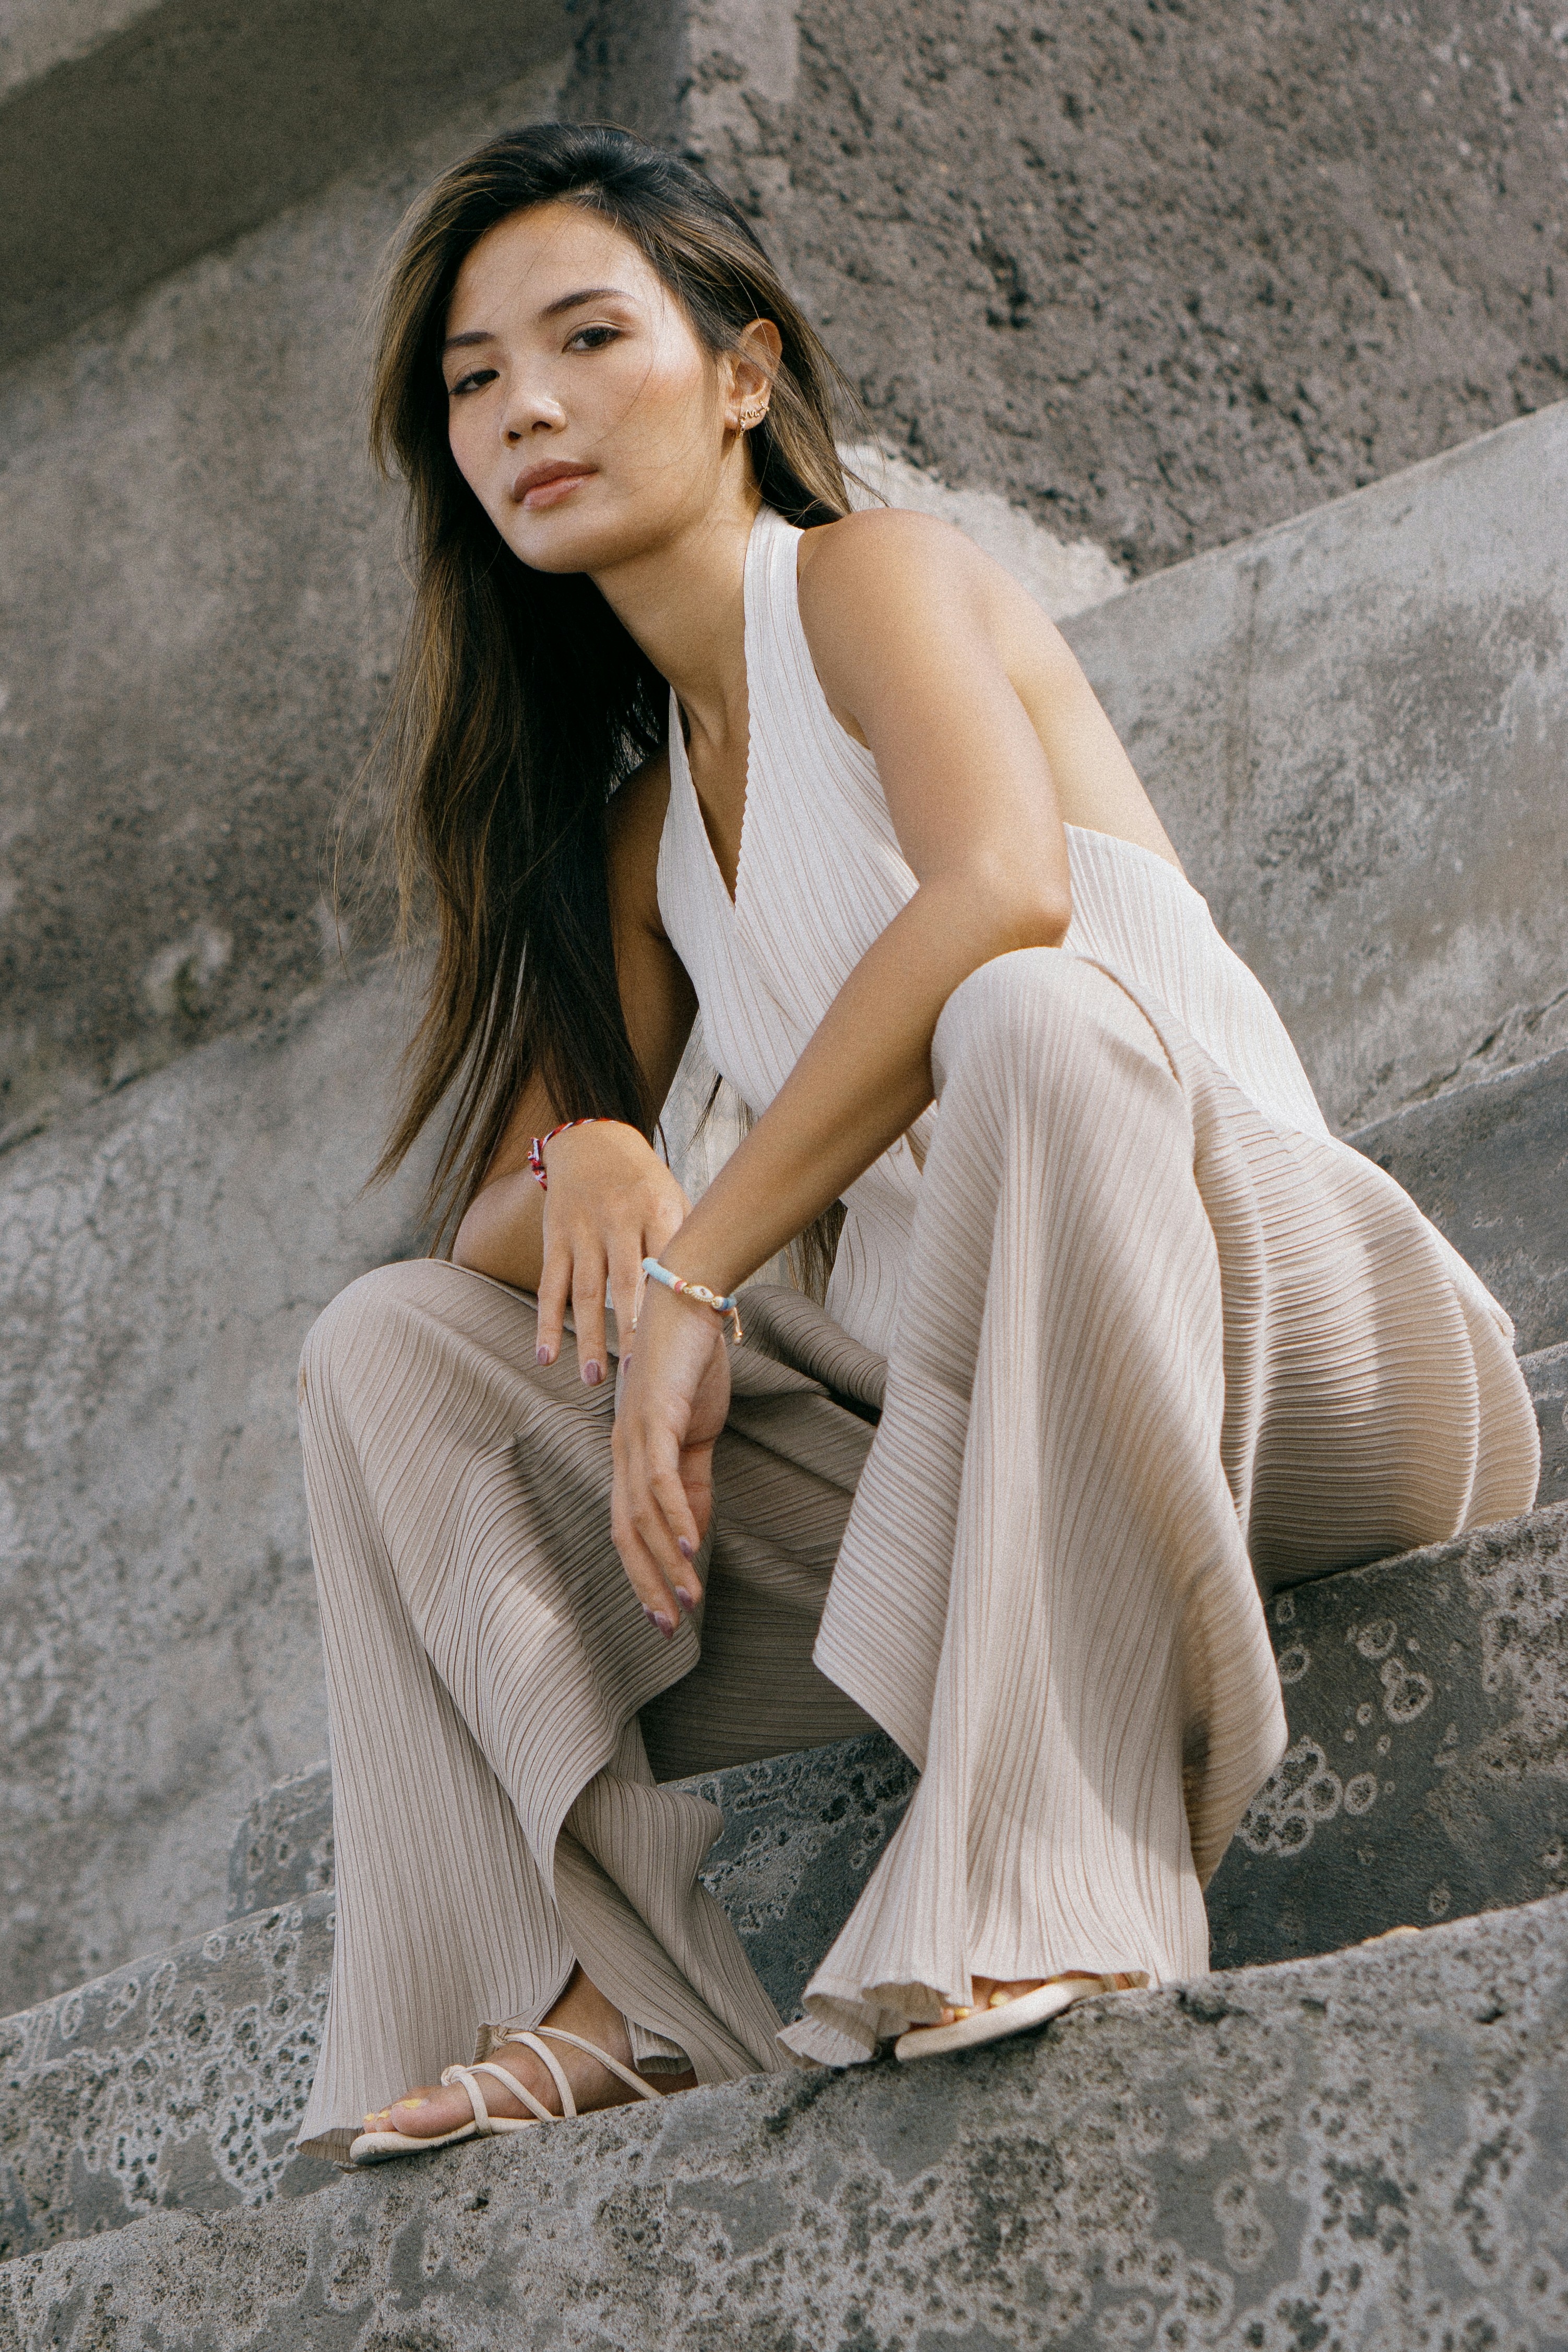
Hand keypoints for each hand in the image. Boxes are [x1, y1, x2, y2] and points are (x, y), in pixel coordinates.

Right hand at [536, 1122, 688, 1385]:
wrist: (592, 1141)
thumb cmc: (646, 1184)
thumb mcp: (675, 1198)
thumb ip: (688, 1243)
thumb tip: (718, 1300)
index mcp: (659, 1209)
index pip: (666, 1262)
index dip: (669, 1304)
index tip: (678, 1346)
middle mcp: (619, 1219)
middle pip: (624, 1284)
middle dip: (629, 1331)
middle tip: (635, 1376)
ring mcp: (583, 1230)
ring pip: (584, 1292)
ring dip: (587, 1338)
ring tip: (593, 1380)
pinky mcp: (554, 1237)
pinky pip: (550, 1286)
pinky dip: (545, 1323)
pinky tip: (546, 1356)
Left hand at [611, 1281, 730, 1630]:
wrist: (689, 1301)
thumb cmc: (690, 1363)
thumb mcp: (696, 1433)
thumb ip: (693, 1483)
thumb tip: (693, 1534)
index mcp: (631, 1456)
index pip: (629, 1529)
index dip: (643, 1574)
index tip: (664, 1615)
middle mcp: (623, 1450)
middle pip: (626, 1533)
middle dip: (647, 1585)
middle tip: (670, 1629)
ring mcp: (636, 1435)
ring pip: (642, 1515)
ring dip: (666, 1562)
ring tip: (688, 1600)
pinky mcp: (657, 1417)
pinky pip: (661, 1477)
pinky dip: (673, 1515)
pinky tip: (690, 1546)